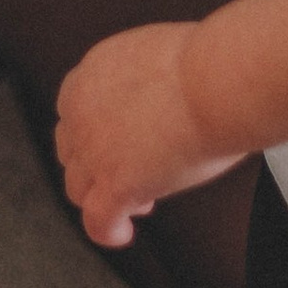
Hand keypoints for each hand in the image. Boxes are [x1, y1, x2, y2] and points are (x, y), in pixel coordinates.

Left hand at [56, 19, 243, 248]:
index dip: (97, 131)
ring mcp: (94, 152)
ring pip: (78, 188)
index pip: (74, 111)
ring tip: (137, 202)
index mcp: (92, 73)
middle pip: (71, 150)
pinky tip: (124, 233)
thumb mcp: (157, 55)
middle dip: (98, 164)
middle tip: (133, 169)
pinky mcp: (114, 186)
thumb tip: (160, 95)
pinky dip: (108, 231)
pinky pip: (97, 221)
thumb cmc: (206, 64)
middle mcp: (82, 112)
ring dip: (101, 198)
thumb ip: (142, 79)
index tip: (121, 139)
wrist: (216, 82)